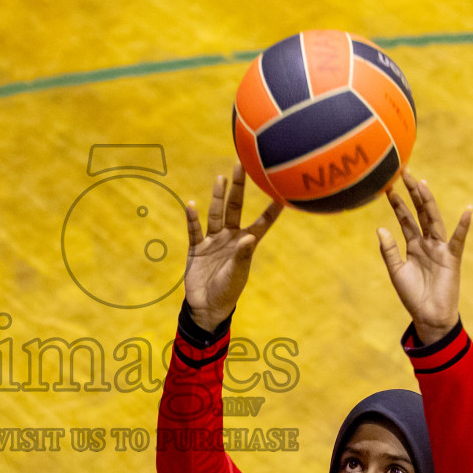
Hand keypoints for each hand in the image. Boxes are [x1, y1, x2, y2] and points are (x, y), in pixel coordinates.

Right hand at [183, 164, 280, 332]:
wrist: (206, 307)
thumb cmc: (227, 292)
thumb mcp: (237, 275)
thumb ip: (242, 256)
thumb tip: (250, 237)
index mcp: (245, 243)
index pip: (262, 222)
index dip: (272, 208)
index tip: (281, 190)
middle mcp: (230, 237)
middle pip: (234, 207)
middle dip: (238, 188)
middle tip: (241, 166)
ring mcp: (212, 241)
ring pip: (215, 214)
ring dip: (217, 196)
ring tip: (221, 178)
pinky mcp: (196, 248)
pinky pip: (194, 230)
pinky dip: (192, 219)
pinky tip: (191, 205)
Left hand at [377, 170, 470, 344]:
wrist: (428, 317)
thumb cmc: (413, 296)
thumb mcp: (396, 272)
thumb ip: (388, 251)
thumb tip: (380, 228)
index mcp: (414, 245)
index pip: (405, 219)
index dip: (398, 204)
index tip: (389, 187)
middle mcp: (428, 242)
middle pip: (420, 213)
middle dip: (413, 194)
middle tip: (405, 173)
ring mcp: (440, 249)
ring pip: (434, 221)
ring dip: (428, 203)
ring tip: (423, 184)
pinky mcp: (452, 259)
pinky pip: (458, 240)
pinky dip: (463, 226)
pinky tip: (468, 210)